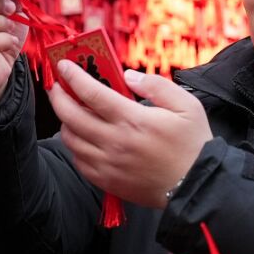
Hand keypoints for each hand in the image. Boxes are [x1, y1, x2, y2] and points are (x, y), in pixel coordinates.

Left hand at [49, 61, 212, 208]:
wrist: (196, 188)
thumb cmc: (193, 144)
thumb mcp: (186, 106)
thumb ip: (157, 85)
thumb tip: (128, 76)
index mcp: (133, 120)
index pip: (91, 93)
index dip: (73, 77)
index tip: (63, 66)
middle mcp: (115, 142)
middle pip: (70, 115)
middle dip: (58, 96)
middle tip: (57, 86)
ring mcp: (108, 164)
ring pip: (70, 139)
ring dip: (65, 121)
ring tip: (71, 110)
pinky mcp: (107, 182)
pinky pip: (79, 161)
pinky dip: (75, 146)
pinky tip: (83, 137)